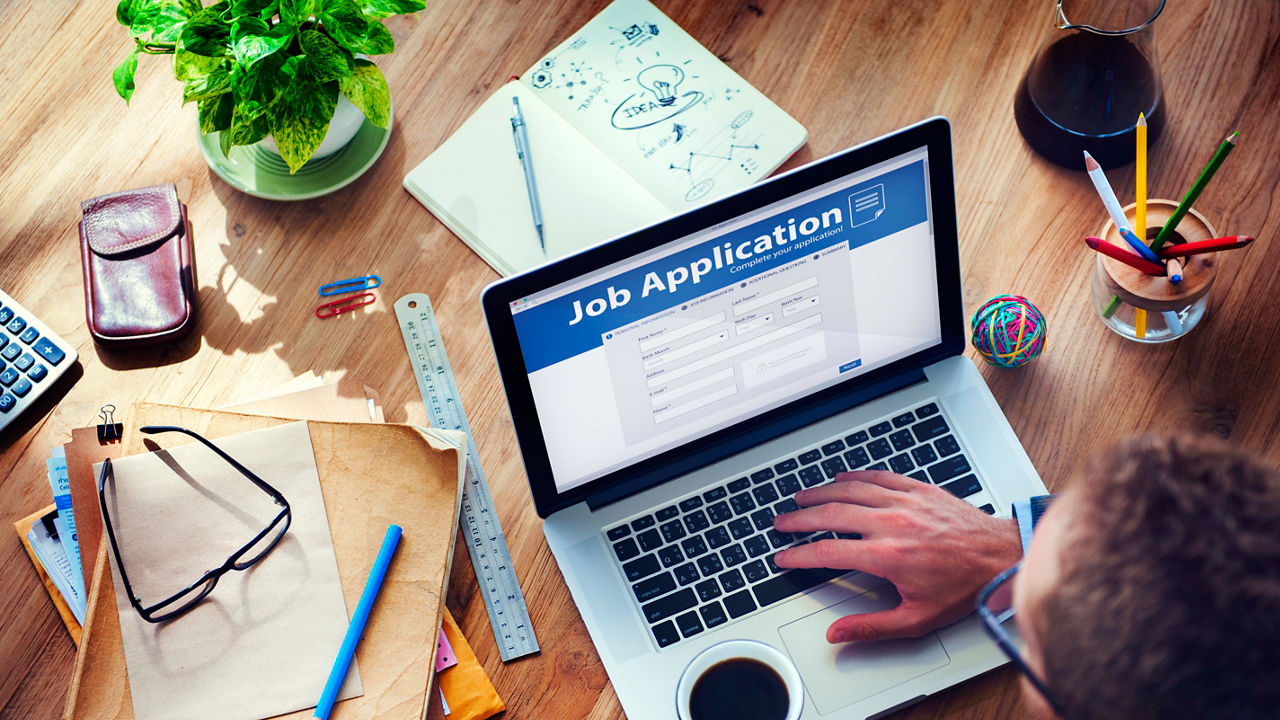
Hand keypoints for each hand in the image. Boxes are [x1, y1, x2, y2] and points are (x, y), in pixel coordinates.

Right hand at [772, 470, 1020, 643]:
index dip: (799, 555)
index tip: (784, 557)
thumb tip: (838, 634)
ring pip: (850, 490)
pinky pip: (877, 477)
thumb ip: (872, 626)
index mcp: (887, 556)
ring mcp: (905, 502)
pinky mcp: (918, 489)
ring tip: (801, 498)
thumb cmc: (965, 586)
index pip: (827, 551)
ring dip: (820, 493)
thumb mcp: (918, 618)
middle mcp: (892, 523)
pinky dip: (854, 476)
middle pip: (831, 514)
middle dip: (800, 519)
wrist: (1001, 556)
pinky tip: (841, 478)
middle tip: (782, 523)